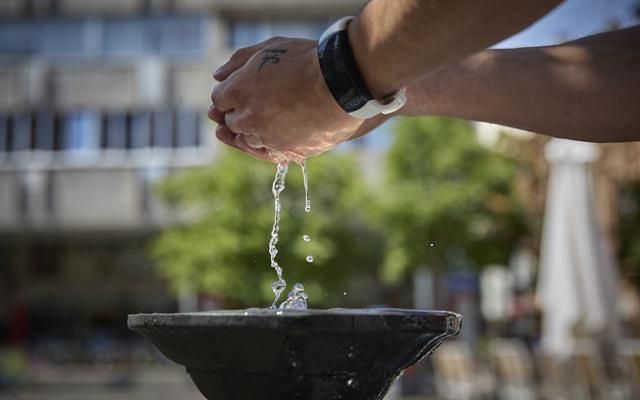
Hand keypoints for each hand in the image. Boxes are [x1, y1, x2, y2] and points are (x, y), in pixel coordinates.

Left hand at [208, 37, 386, 162]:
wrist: (341, 84)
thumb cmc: (307, 61)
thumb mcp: (270, 47)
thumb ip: (238, 61)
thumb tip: (218, 76)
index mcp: (236, 91)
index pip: (219, 99)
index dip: (228, 94)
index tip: (240, 91)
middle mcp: (246, 118)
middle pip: (230, 121)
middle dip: (236, 112)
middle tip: (251, 105)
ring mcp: (265, 138)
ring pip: (246, 140)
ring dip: (249, 131)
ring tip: (261, 121)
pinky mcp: (285, 151)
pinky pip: (265, 153)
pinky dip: (262, 147)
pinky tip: (262, 139)